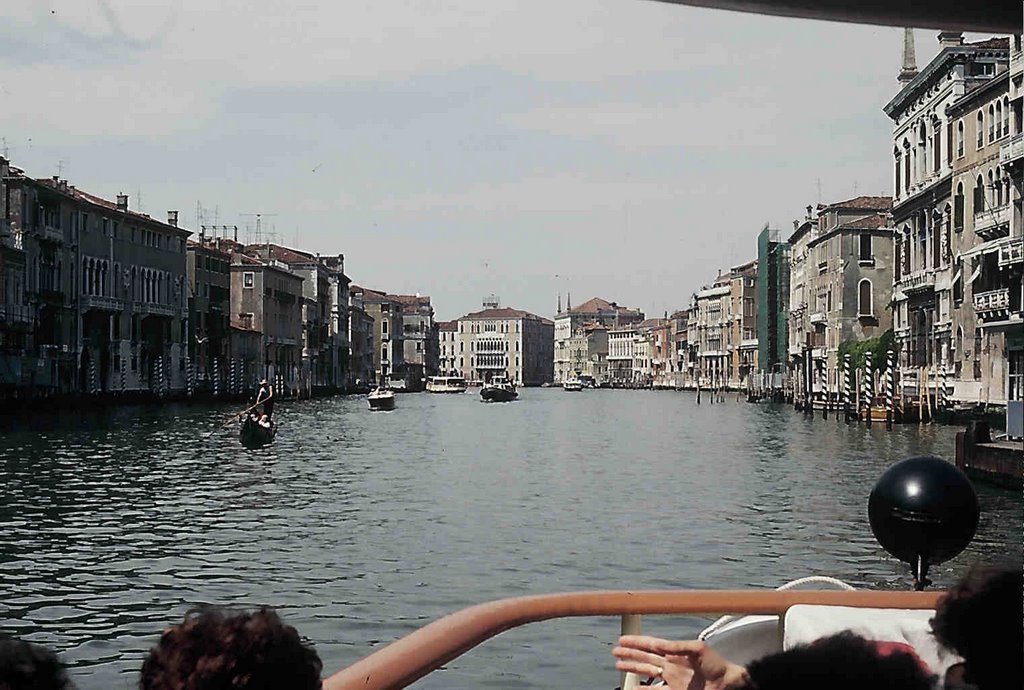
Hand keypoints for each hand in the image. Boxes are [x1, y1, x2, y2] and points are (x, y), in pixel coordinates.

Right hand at [613, 635, 748, 689]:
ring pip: (647, 673)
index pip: (651, 645)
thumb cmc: (715, 663)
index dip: (636, 642)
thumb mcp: (698, 649)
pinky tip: (633, 688)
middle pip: (645, 658)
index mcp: (674, 651)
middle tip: (615, 652)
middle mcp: (670, 664)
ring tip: (619, 666)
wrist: (727, 683)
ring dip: (633, 669)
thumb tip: (662, 645)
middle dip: (630, 654)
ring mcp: (671, 678)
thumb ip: (679, 646)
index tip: (623, 639)